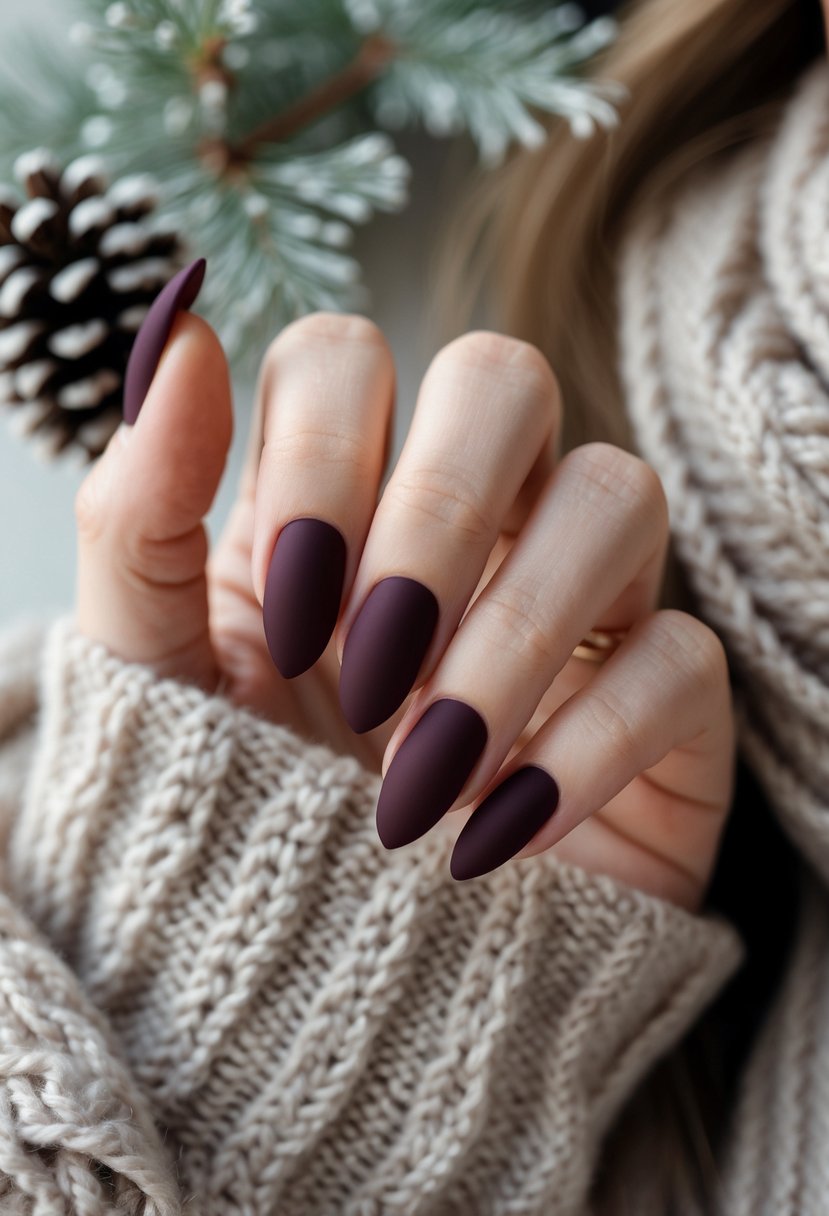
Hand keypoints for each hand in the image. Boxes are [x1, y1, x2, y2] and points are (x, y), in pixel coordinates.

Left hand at [74, 303, 734, 908]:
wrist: (326, 974)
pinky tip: (498, 831)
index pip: (345, 356)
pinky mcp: (661, 704)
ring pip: (616, 494)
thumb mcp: (155, 672)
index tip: (292, 608)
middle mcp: (470, 520)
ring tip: (427, 771)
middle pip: (505, 375)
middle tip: (372, 665)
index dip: (321, 453)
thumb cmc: (234, 806)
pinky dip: (590, 744)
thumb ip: (138, 512)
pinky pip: (681, 660)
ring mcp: (578, 599)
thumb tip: (177, 328)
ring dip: (517, 631)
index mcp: (338, 493)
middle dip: (436, 511)